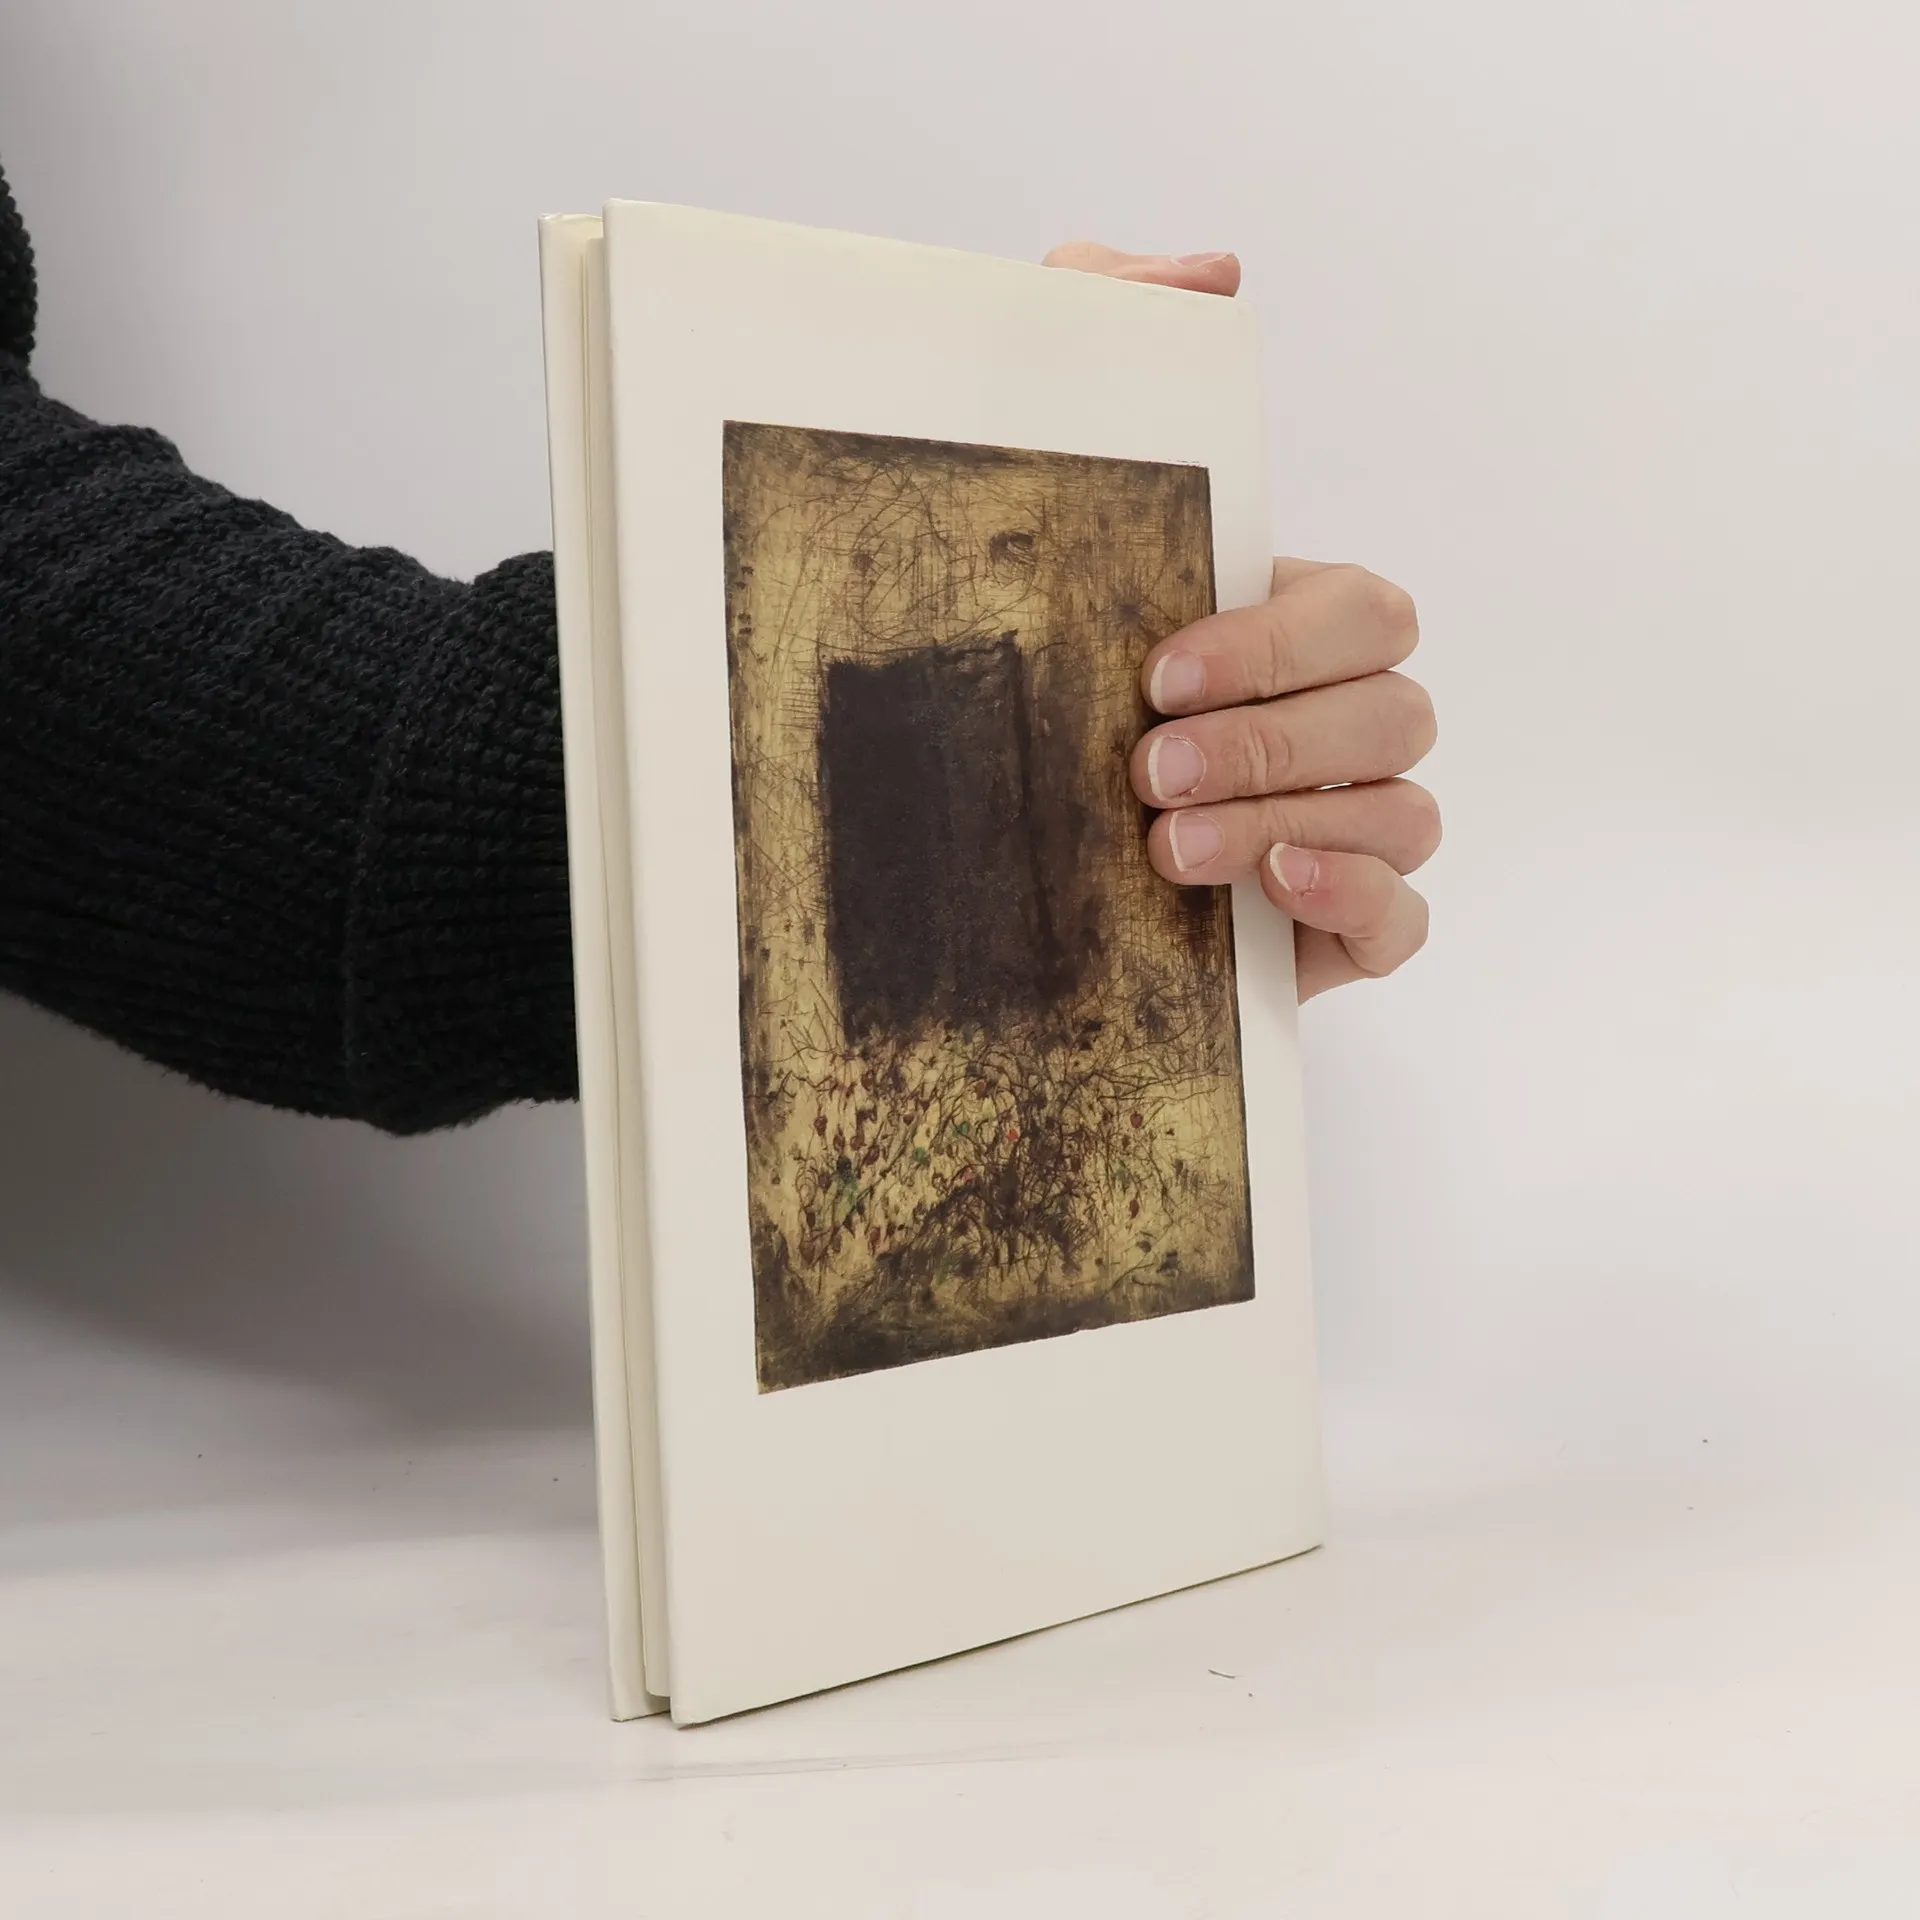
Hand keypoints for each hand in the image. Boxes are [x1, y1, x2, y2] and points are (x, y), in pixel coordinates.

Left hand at [1043, 242, 1438, 999]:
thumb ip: (1105, 326)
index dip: (1283, 640)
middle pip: (1393, 711)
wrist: (974, 844)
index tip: (1156, 671)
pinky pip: (1404, 916)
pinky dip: (1354, 898)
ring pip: (1404, 811)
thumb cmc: (1029, 658)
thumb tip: (1216, 274)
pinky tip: (1270, 886)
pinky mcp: (1338, 927)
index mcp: (1292, 628)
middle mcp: (1340, 721)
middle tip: (1146, 765)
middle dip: (1274, 740)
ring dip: (1288, 819)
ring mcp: (1351, 824)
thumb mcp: (1038, 477)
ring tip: (1164, 844)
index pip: (1367, 611)